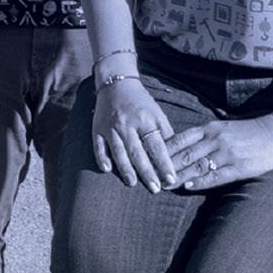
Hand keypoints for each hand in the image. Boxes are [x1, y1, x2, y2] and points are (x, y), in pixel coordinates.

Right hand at [91, 68, 178, 189]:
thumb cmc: (140, 102)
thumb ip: (164, 132)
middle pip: (138, 152)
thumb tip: (174, 155)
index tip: (171, 179)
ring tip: (132, 183)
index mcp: (145, 119)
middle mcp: (128, 123)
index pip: (157, 146)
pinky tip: (106, 169)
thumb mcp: (157, 113)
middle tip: (155, 189)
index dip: (164, 164)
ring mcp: (111, 126)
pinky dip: (102, 157)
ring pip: (118, 151)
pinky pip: (99, 145)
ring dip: (125, 169)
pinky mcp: (97, 128)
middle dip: (147, 172)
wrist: (116, 83)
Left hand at [162, 112, 272, 192]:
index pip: (180, 139)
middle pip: (184, 154)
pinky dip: (201, 181)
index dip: (163, 150)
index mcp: (211, 129)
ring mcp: (228, 154)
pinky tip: (189, 187)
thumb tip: (181, 147)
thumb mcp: (223, 128)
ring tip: (164, 186)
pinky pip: (217, 175)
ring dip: (179, 177)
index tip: (148, 159)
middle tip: (151, 177)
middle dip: (166, 167)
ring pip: (197, 166)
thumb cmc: (249, 132)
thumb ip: (204, 136)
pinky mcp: (240, 167)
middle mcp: (216, 140)